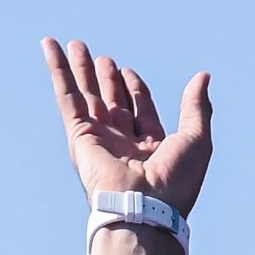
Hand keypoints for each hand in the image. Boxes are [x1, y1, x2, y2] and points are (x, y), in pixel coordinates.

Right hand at [43, 38, 211, 217]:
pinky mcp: (80, 136)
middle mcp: (123, 143)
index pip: (139, 109)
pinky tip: (51, 47)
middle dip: (107, 79)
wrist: (145, 209)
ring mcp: (99, 139)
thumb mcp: (197, 139)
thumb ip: (197, 107)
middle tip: (104, 59)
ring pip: (88, 95)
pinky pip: (68, 97)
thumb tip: (203, 77)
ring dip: (82, 70)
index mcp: (150, 146)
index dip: (134, 88)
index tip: (128, 71)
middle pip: (112, 101)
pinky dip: (58, 71)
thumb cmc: (175, 183)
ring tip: (76, 45)